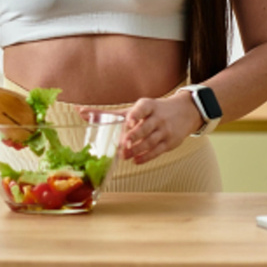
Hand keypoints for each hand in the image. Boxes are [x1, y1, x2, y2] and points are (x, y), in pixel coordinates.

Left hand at [79, 92, 202, 164]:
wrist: (185, 112)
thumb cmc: (153, 110)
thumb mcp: (137, 108)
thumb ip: (111, 113)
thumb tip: (81, 112)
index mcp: (148, 106)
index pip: (142, 108)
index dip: (136, 114)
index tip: (129, 120)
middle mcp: (157, 117)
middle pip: (145, 128)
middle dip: (134, 136)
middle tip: (123, 145)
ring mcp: (164, 130)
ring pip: (150, 141)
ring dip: (137, 149)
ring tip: (124, 156)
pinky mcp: (169, 142)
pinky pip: (157, 151)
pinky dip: (146, 157)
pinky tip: (136, 160)